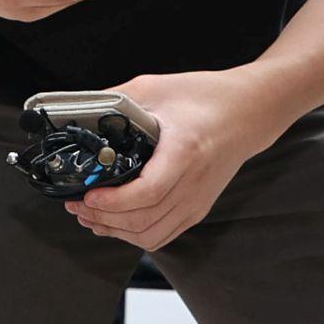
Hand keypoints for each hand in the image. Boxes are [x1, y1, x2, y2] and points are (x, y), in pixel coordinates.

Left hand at [66, 68, 264, 252]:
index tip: (87, 195)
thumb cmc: (206, 97)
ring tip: (88, 216)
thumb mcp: (155, 87)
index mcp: (184, 152)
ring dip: (114, 231)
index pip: (147, 192)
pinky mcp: (197, 209)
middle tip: (76, 205)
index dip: (112, 202)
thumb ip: (115, 100)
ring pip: (149, 235)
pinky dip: (133, 235)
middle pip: (143, 220)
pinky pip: (161, 235)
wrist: (248, 112)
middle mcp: (193, 184)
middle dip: (103, 218)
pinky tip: (113, 223)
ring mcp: (196, 201)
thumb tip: (78, 112)